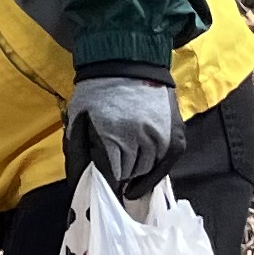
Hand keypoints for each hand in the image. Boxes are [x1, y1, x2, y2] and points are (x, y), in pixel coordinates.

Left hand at [64, 72, 181, 192]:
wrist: (129, 63)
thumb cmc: (98, 90)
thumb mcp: (77, 117)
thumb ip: (77, 149)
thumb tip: (80, 178)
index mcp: (113, 135)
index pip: (109, 173)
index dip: (103, 184)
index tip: (98, 191)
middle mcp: (140, 138)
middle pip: (128, 172)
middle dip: (117, 176)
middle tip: (110, 178)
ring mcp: (161, 137)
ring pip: (146, 170)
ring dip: (134, 174)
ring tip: (124, 174)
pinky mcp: (176, 136)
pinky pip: (166, 165)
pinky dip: (154, 177)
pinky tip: (140, 187)